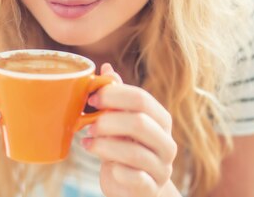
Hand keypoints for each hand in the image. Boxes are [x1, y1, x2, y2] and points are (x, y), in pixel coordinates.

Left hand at [82, 64, 177, 196]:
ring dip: (104, 146)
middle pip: (139, 123)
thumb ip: (117, 98)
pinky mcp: (151, 188)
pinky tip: (106, 167)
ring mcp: (162, 167)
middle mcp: (166, 142)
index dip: (114, 95)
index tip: (91, 98)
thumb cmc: (125, 148)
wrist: (136, 188)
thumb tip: (106, 68)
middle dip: (108, 121)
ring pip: (134, 152)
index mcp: (160, 119)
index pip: (141, 99)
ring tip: (87, 143)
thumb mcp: (121, 121)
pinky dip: (116, 171)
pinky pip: (135, 178)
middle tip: (89, 125)